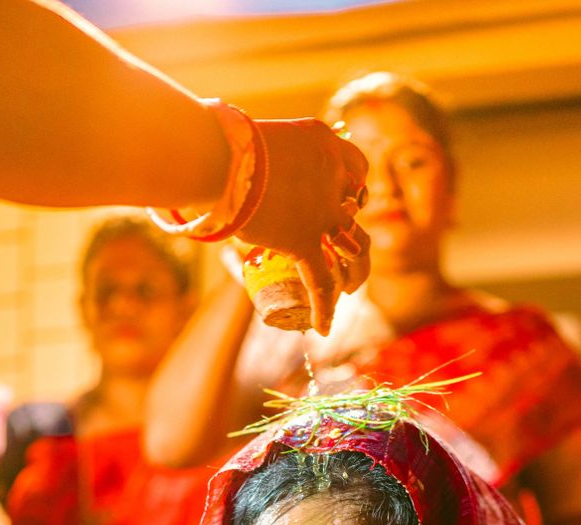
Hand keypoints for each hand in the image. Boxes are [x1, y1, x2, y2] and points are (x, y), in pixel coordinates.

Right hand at [243, 120, 369, 334]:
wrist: (223, 156)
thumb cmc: (225, 143)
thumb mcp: (259, 142)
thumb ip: (259, 161)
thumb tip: (231, 173)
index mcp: (324, 143)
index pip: (355, 164)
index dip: (352, 182)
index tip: (342, 194)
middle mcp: (333, 177)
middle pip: (358, 205)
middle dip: (353, 224)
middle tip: (344, 244)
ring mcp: (323, 212)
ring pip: (357, 246)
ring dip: (357, 270)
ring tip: (350, 288)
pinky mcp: (305, 241)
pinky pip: (322, 282)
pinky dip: (324, 308)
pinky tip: (323, 327)